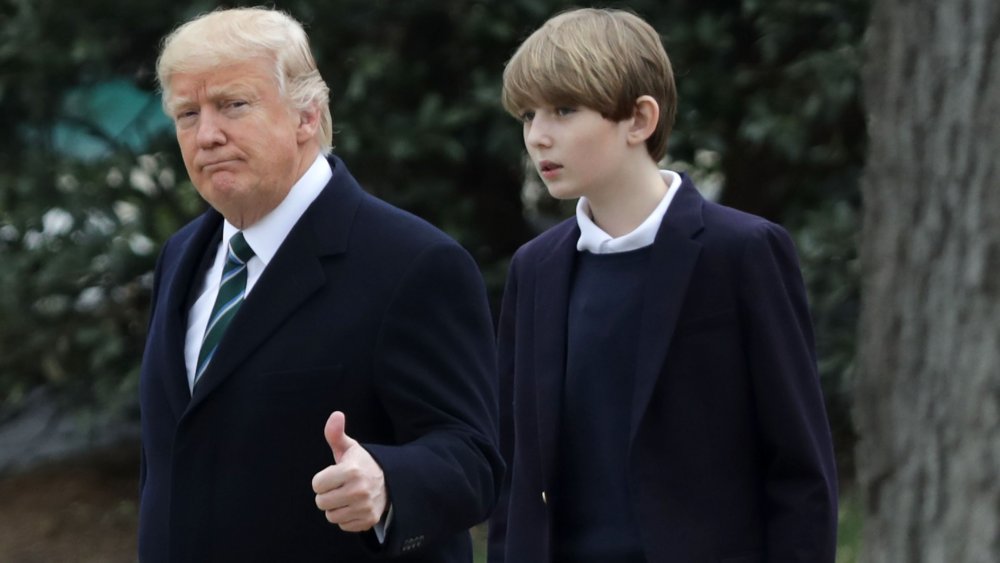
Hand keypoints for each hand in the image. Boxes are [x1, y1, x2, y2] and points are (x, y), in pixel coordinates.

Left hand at [312, 411, 387, 531]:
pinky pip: (343, 525)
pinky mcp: (369, 520)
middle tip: (339, 487)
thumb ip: (336, 433)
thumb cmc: (363, 464)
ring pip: (331, 516)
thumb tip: (336, 414)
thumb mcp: (350, 448)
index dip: (323, 480)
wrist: (391, 481)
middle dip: (327, 494)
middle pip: (321, 502)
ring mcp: (365, 507)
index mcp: (351, 470)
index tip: (334, 475)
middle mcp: (358, 490)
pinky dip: (347, 517)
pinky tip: (354, 506)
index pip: (317, 485)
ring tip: (347, 497)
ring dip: (336, 507)